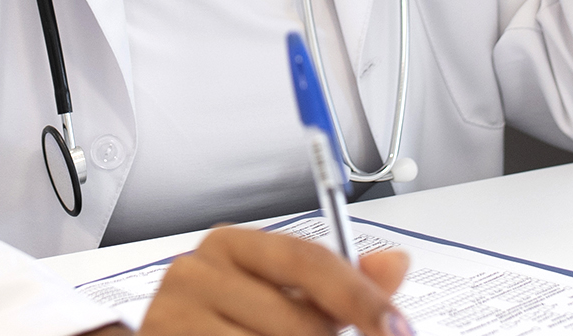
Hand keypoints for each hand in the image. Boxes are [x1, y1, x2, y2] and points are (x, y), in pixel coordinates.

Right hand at [102, 226, 410, 335]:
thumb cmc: (227, 328)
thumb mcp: (283, 300)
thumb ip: (341, 287)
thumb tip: (396, 263)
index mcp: (230, 245)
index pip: (308, 260)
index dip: (361, 298)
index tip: (397, 329)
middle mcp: (196, 272)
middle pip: (298, 320)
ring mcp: (174, 316)